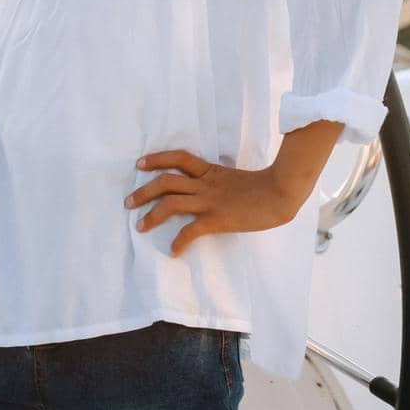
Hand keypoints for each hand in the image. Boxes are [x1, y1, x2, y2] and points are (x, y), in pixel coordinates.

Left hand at [123, 148, 296, 257]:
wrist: (281, 192)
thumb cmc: (264, 186)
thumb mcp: (235, 178)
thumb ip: (219, 181)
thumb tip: (207, 188)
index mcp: (210, 171)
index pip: (178, 158)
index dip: (157, 158)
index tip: (140, 164)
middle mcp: (205, 184)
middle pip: (166, 181)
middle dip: (143, 191)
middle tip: (128, 201)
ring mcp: (210, 201)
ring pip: (171, 203)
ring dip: (151, 215)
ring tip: (139, 226)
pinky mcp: (217, 219)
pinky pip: (191, 231)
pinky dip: (179, 241)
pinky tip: (173, 251)